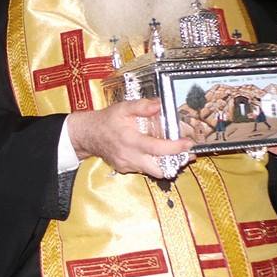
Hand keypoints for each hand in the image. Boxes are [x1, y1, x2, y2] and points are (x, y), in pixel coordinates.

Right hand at [66, 99, 193, 177]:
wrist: (87, 134)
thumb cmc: (107, 120)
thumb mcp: (123, 108)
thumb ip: (142, 106)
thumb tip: (160, 105)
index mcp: (131, 140)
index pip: (158, 149)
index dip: (176, 148)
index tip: (188, 144)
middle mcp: (130, 156)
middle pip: (159, 170)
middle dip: (175, 164)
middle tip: (185, 154)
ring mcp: (127, 165)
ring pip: (152, 171)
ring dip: (164, 164)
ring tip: (172, 153)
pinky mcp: (124, 169)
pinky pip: (142, 169)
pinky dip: (150, 163)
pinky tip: (152, 154)